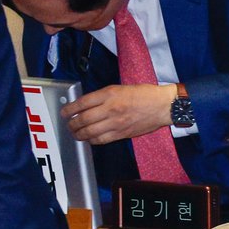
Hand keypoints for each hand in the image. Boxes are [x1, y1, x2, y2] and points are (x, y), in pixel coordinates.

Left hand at [62, 83, 176, 143]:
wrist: (164, 106)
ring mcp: (116, 123)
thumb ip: (103, 96)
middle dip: (71, 124)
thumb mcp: (120, 88)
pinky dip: (92, 140)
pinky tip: (89, 138)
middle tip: (69, 125)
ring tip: (76, 134)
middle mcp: (110, 109)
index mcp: (109, 94)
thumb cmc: (145, 94)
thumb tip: (86, 105)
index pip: (81, 103)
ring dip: (79, 134)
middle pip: (82, 119)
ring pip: (90, 132)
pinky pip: (101, 139)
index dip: (69, 110)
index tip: (64, 113)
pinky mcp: (122, 133)